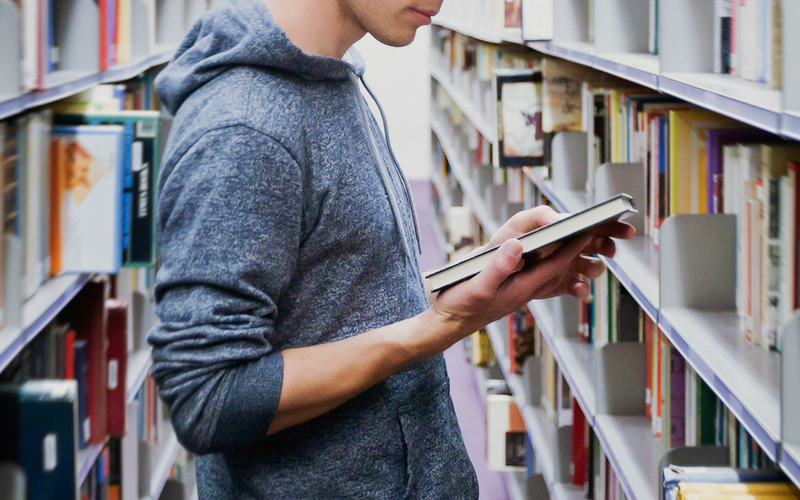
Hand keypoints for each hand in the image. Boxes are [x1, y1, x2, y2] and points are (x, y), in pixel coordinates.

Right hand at [426, 205, 634, 340]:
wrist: (448, 324)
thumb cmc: (460, 306)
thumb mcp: (476, 285)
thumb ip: (497, 267)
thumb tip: (517, 246)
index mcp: (521, 287)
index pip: (554, 265)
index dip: (572, 247)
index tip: (588, 230)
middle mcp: (525, 289)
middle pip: (560, 269)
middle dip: (579, 252)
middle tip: (597, 232)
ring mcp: (519, 291)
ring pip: (551, 273)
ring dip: (568, 258)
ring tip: (583, 242)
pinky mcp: (511, 291)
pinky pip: (538, 277)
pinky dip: (550, 265)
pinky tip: (550, 257)